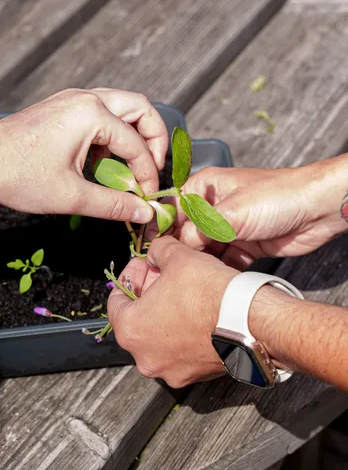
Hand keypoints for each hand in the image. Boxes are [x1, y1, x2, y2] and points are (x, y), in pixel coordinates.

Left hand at [0, 88, 168, 222]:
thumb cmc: (17, 176)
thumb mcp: (71, 197)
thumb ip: (114, 205)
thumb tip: (144, 213)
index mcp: (91, 114)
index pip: (137, 145)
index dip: (147, 174)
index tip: (146, 198)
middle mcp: (84, 98)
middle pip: (140, 108)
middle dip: (153, 139)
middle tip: (152, 168)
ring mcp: (70, 100)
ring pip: (120, 107)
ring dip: (131, 135)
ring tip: (126, 168)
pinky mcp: (60, 108)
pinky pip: (99, 113)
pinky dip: (110, 134)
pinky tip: (99, 162)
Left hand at [108, 236, 237, 387]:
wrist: (251, 321)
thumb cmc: (211, 294)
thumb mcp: (176, 256)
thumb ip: (157, 250)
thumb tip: (155, 251)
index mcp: (130, 330)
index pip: (115, 300)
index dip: (130, 276)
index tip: (143, 266)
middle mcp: (145, 357)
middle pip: (137, 319)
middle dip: (148, 293)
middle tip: (163, 275)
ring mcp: (171, 370)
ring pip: (159, 336)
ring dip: (166, 313)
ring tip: (183, 292)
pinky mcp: (195, 375)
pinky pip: (181, 350)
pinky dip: (184, 332)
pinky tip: (198, 313)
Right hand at [169, 159, 347, 268]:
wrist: (318, 209)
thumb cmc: (278, 195)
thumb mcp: (231, 212)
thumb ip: (200, 231)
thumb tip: (178, 248)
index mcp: (205, 187)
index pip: (172, 209)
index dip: (161, 230)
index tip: (151, 250)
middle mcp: (213, 207)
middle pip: (186, 233)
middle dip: (179, 251)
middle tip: (167, 272)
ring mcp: (229, 226)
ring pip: (203, 250)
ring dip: (199, 264)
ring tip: (188, 280)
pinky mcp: (243, 244)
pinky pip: (222, 261)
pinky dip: (217, 271)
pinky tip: (212, 281)